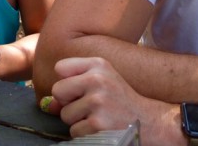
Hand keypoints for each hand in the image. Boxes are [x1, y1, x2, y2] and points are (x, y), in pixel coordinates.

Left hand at [43, 57, 179, 142]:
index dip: (66, 81)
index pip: (60, 67)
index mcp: (98, 64)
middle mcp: (97, 79)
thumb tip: (48, 103)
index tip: (78, 89)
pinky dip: (84, 133)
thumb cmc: (120, 100)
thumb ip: (74, 83)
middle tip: (87, 106)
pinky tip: (100, 128)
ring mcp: (98, 101)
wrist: (149, 121)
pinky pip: (74, 131)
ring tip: (97, 117)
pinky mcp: (98, 123)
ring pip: (65, 114)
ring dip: (77, 120)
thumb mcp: (103, 80)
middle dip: (67, 103)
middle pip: (58, 91)